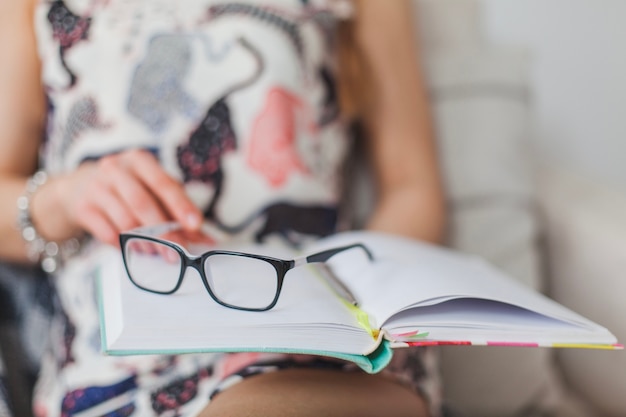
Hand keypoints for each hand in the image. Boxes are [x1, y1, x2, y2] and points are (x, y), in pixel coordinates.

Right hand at [48, 149, 202, 246]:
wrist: (78, 187)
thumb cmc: (127, 188)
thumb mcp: (150, 189)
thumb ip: (176, 210)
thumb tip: (205, 238)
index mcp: (140, 161)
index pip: (164, 184)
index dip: (181, 206)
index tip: (195, 225)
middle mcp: (116, 168)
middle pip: (143, 204)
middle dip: (163, 232)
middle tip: (177, 253)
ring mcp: (96, 187)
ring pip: (125, 220)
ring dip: (145, 242)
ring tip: (157, 253)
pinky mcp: (83, 207)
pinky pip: (107, 232)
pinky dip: (124, 245)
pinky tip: (133, 250)